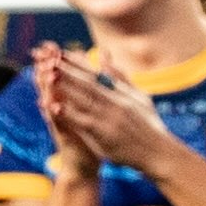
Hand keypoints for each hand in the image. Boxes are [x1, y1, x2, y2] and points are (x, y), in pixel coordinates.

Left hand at [34, 50, 180, 188]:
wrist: (159, 153)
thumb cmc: (148, 125)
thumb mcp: (139, 97)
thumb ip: (119, 77)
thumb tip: (103, 55)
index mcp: (122, 93)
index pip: (96, 74)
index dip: (77, 63)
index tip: (60, 52)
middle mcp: (116, 102)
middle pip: (87, 83)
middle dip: (67, 70)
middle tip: (48, 58)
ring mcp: (109, 117)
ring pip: (83, 99)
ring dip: (64, 87)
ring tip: (46, 75)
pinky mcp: (103, 133)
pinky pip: (81, 121)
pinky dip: (67, 113)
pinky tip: (52, 106)